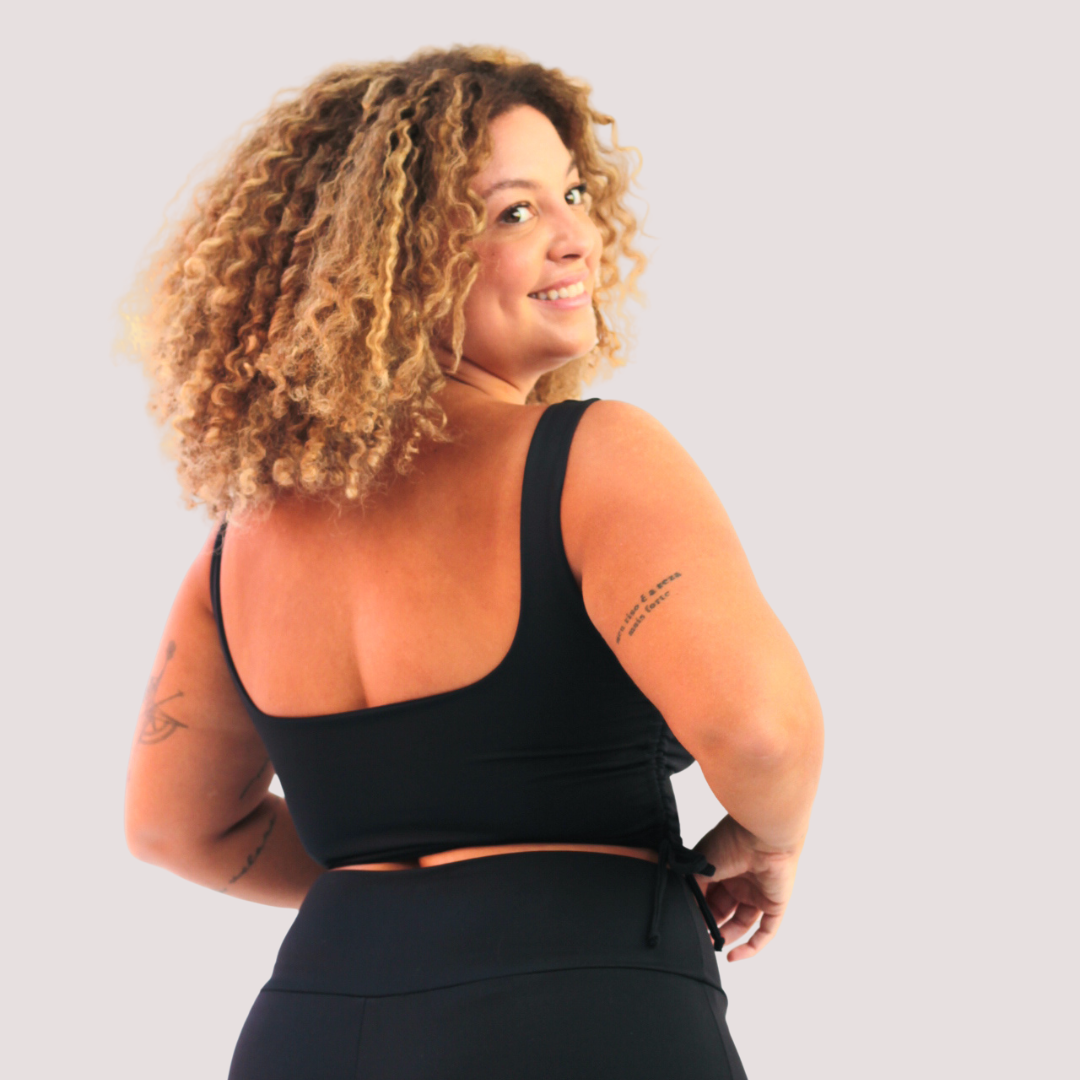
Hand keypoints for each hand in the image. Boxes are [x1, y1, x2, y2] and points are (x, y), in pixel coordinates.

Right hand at [692, 816, 803, 961]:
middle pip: (723, 911)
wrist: (762, 835)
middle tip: (697, 938)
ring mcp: (758, 893)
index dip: (697, 910)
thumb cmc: (730, 841)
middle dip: (710, 926)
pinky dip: (752, 947)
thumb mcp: (701, 865)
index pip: (706, 896)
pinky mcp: (775, 904)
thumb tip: (679, 907)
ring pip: (742, 924)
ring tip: (713, 946)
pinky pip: (766, 932)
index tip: (685, 922)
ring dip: (728, 937)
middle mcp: (739, 882)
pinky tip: (734, 956)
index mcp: (721, 869)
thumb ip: (690, 886)